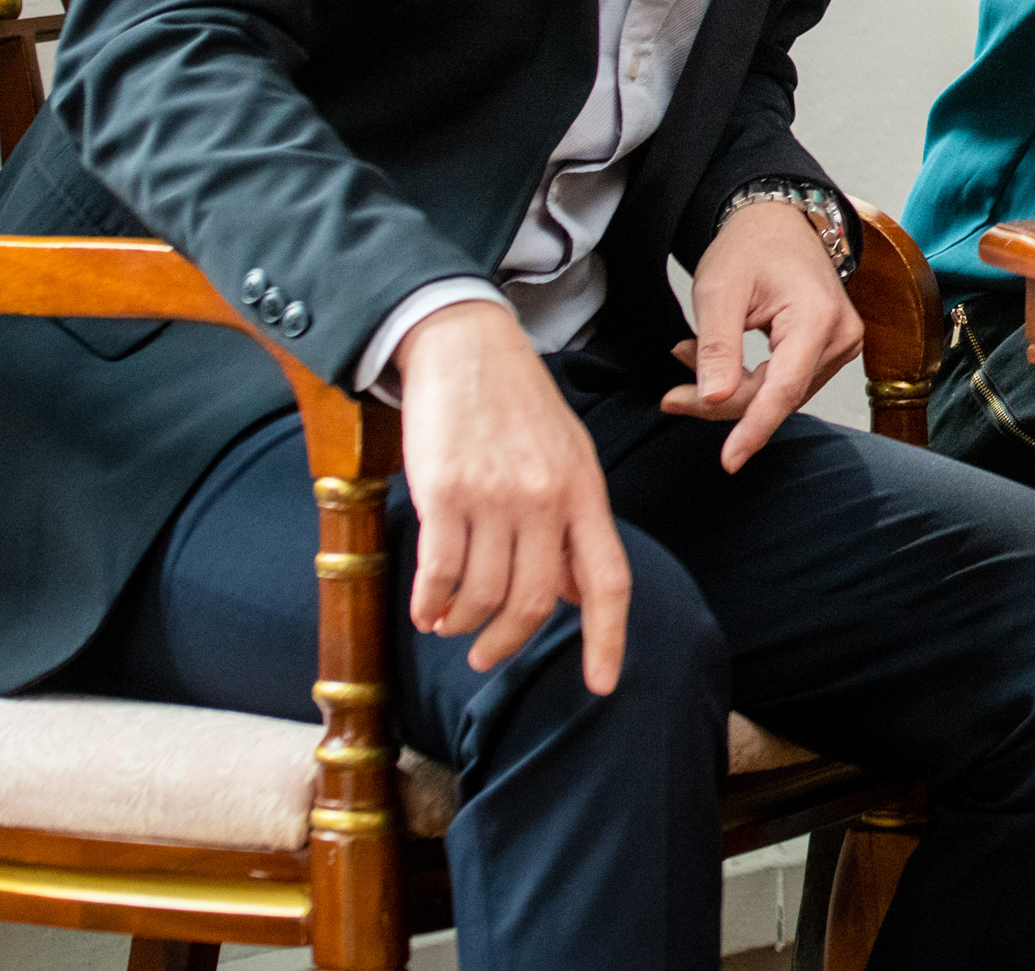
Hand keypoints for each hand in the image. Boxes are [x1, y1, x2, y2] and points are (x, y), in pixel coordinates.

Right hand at [392, 300, 631, 688]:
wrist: (467, 348)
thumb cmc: (520, 408)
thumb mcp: (569, 459)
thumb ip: (574, 527)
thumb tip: (575, 597)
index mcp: (586, 492)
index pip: (609, 580)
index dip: (609, 639)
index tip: (603, 685)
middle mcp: (546, 499)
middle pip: (537, 602)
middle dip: (508, 642)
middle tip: (484, 656)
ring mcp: (496, 496)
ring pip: (483, 595)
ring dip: (463, 625)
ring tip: (449, 625)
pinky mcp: (444, 493)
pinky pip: (438, 574)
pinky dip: (429, 605)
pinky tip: (424, 610)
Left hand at [663, 198, 863, 472]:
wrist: (777, 222)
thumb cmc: (750, 247)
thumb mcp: (718, 291)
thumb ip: (717, 348)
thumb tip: (715, 400)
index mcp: (818, 316)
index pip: (785, 388)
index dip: (754, 427)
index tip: (729, 460)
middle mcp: (841, 335)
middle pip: (778, 395)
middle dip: (724, 402)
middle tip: (672, 395)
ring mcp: (841, 345)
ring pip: (780, 395)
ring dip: (733, 391)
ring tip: (689, 359)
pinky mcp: (830, 350)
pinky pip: (787, 383)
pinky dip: (749, 382)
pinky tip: (718, 364)